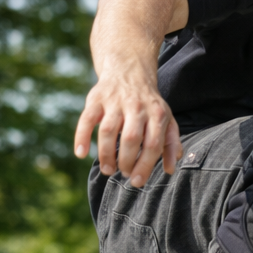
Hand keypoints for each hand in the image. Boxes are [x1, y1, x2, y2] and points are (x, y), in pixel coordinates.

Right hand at [74, 73, 181, 187]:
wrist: (129, 70)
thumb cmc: (149, 104)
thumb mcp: (166, 119)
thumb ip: (171, 143)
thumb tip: (169, 169)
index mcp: (157, 114)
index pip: (152, 144)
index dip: (144, 165)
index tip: (137, 181)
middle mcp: (137, 106)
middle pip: (131, 138)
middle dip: (126, 161)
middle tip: (123, 173)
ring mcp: (115, 101)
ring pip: (108, 130)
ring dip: (105, 154)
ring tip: (107, 170)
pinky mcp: (96, 98)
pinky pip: (87, 119)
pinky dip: (81, 136)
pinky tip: (81, 153)